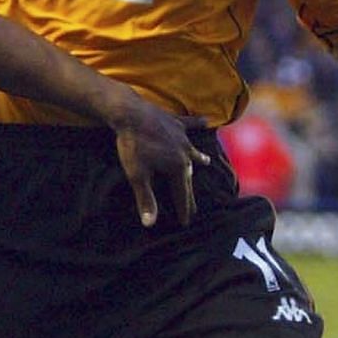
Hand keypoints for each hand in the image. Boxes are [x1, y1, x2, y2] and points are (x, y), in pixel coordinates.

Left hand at [106, 92, 213, 226]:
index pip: (181, 193)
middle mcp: (185, 153)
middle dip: (190, 193)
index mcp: (177, 167)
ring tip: (206, 163)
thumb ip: (145, 199)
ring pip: (193, 151)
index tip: (185, 222)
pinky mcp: (175, 122)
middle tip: (194, 207)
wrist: (131, 113)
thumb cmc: (133, 145)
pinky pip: (189, 124)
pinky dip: (197, 124)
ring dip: (199, 158)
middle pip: (189, 177)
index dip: (183, 209)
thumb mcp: (137, 175)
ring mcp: (182, 136)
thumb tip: (150, 224)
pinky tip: (206, 122)